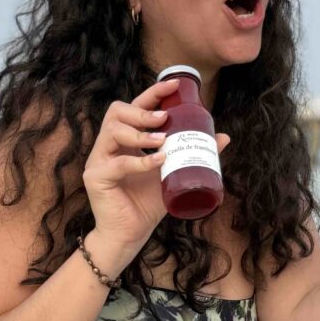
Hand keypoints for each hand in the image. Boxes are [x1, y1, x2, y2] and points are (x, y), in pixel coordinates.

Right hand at [83, 77, 230, 251]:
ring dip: (140, 133)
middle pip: (117, 112)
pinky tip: (158, 161)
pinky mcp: (95, 177)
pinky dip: (140, 161)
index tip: (175, 85)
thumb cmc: (147, 205)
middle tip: (165, 118)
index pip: (134, 107)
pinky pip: (117, 163)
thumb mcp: (174, 173)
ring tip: (162, 141)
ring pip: (113, 131)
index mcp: (125, 141)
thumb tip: (223, 137)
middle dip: (142, 110)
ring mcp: (98, 160)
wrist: (130, 235)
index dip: (152, 93)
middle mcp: (108, 146)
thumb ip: (192, 154)